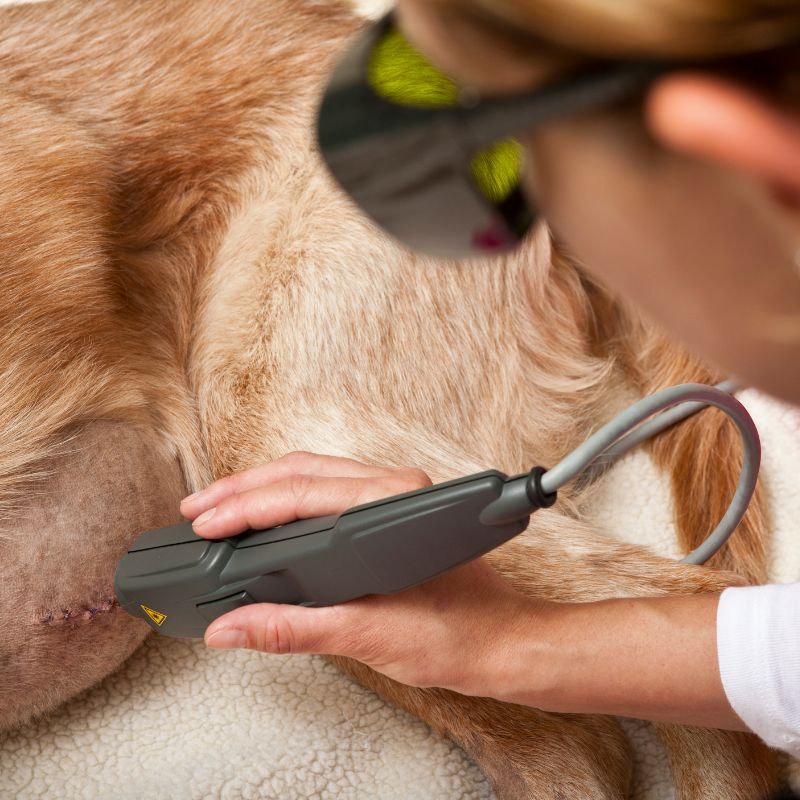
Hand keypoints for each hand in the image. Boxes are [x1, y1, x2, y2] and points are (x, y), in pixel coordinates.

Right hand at [179, 452, 537, 694]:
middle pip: (302, 471)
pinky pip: (327, 490)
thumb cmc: (458, 633)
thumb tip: (233, 628)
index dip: (246, 507)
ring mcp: (392, 495)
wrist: (503, 642)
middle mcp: (394, 488)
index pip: (302, 494)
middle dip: (242, 488)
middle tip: (197, 509)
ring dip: (261, 488)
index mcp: (393, 505)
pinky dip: (286, 499)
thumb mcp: (369, 636)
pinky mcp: (388, 511)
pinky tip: (265, 516)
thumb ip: (294, 629)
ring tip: (218, 508)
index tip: (206, 525)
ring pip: (313, 474)